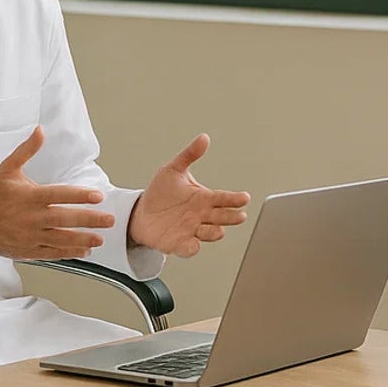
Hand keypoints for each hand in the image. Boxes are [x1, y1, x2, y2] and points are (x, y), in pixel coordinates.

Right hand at [0, 126, 115, 261]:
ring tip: (100, 239)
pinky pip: (52, 253)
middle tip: (109, 220)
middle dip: (89, 220)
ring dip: (83, 240)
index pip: (58, 195)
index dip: (79, 195)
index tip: (98, 196)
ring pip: (61, 239)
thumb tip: (40, 130)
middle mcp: (31, 218)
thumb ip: (26, 151)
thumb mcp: (7, 170)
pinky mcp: (29, 251)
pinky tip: (84, 250)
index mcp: (29, 197)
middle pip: (65, 219)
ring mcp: (30, 236)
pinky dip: (69, 252)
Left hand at [128, 134, 248, 258]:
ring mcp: (192, 230)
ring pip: (209, 233)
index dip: (234, 199)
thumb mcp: (173, 170)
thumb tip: (204, 138)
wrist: (142, 213)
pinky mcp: (179, 243)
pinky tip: (194, 245)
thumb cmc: (161, 193)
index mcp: (204, 198)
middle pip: (222, 217)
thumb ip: (189, 155)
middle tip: (240, 216)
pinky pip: (188, 248)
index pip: (223, 198)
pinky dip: (192, 248)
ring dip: (214, 233)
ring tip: (218, 230)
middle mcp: (202, 216)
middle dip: (231, 217)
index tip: (245, 197)